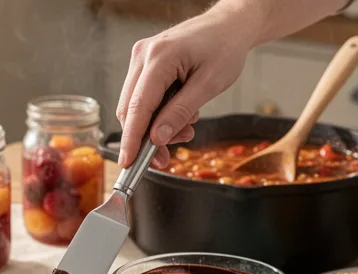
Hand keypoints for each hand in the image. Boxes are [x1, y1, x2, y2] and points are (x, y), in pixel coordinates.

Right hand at [116, 7, 254, 167]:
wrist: (228, 25)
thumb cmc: (224, 49)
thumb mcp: (209, 85)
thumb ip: (180, 112)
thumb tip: (157, 138)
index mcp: (159, 57)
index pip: (138, 107)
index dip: (131, 139)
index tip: (128, 163)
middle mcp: (143, 55)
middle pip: (130, 109)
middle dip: (146, 138)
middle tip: (167, 157)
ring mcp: (141, 58)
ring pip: (135, 106)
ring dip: (155, 127)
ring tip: (186, 129)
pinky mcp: (145, 63)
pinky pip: (143, 97)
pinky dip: (158, 114)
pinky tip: (180, 115)